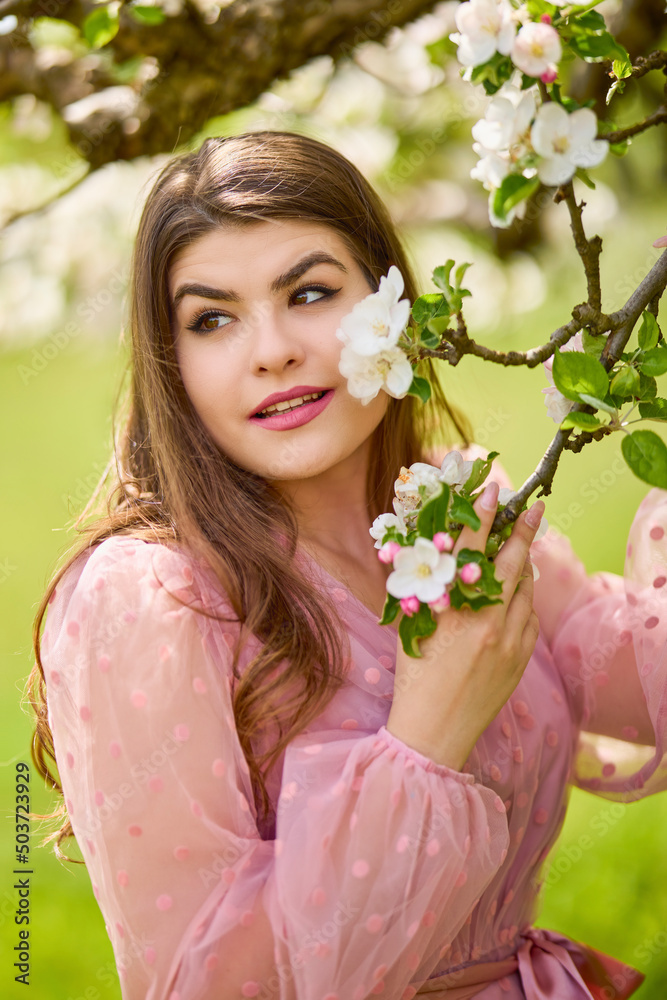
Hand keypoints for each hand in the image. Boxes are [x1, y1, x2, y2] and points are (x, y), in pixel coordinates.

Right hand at [385, 481, 543, 770]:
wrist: (435, 731)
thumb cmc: (413, 678)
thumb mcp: (412, 626)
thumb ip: (425, 589)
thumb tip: (432, 551)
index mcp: (452, 611)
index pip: (470, 550)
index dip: (482, 516)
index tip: (494, 491)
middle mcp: (486, 622)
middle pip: (512, 563)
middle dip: (523, 530)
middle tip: (533, 506)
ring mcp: (509, 641)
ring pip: (524, 589)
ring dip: (523, 563)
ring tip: (522, 545)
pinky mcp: (521, 658)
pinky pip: (529, 616)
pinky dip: (524, 598)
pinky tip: (517, 591)